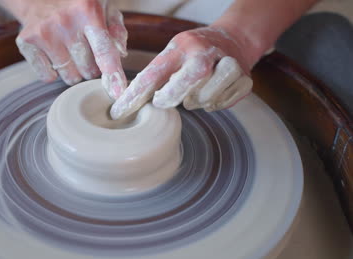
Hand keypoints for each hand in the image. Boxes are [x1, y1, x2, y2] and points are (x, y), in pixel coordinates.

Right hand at [15, 0, 127, 96]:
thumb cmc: (77, 8)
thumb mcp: (103, 9)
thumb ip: (116, 30)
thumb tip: (120, 54)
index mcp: (87, 9)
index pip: (103, 49)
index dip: (112, 72)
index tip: (117, 91)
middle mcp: (64, 21)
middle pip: (88, 70)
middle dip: (91, 67)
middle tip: (86, 51)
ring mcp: (44, 32)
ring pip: (70, 77)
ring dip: (74, 71)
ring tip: (69, 52)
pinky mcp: (27, 42)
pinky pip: (48, 77)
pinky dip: (53, 72)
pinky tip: (54, 54)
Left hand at [110, 26, 253, 119]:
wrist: (235, 40)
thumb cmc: (194, 52)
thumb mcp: (174, 53)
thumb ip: (157, 74)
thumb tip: (127, 101)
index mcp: (181, 46)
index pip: (153, 73)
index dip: (134, 95)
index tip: (118, 112)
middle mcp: (205, 52)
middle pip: (188, 80)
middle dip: (172, 96)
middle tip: (162, 101)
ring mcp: (228, 64)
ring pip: (205, 97)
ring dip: (195, 101)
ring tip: (195, 92)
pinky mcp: (245, 79)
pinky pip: (222, 103)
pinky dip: (213, 103)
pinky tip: (212, 92)